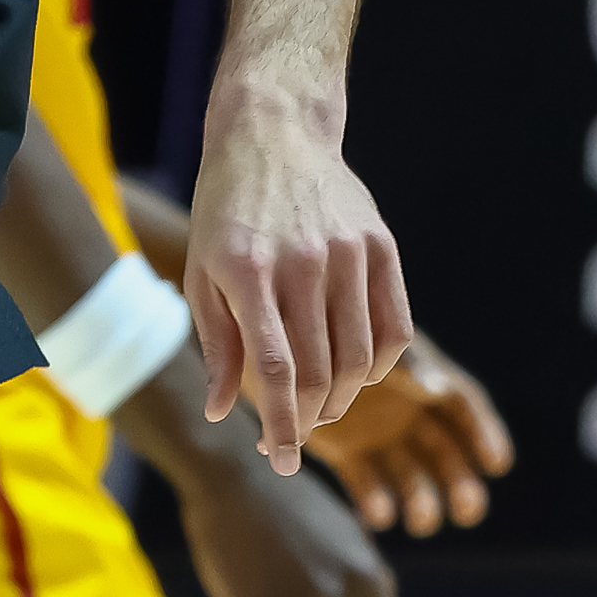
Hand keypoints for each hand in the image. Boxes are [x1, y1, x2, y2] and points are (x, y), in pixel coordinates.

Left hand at [185, 91, 407, 475]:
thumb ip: (217, 344)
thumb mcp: (201, 273)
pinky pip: (395, 328)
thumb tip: (221, 412)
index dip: (281, 426)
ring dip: (344, 399)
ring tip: (321, 409)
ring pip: (361, 358)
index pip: (276, 370)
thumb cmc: (225, 212)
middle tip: (295, 439)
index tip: (279, 463)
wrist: (273, 134)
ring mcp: (349, 253)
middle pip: (322, 372)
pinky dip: (380, 366)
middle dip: (309, 420)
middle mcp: (303, 262)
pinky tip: (357, 375)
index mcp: (247, 271)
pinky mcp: (383, 247)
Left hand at [307, 331, 514, 536]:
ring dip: (421, 502)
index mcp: (420, 374)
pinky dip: (374, 502)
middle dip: (460, 484)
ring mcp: (376, 433)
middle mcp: (405, 409)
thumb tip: (433, 386)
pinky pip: (366, 483)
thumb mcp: (367, 338)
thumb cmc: (326, 327)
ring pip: (411, 475)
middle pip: (446, 452)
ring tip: (420, 522)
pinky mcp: (344, 452)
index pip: (464, 407)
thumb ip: (401, 362)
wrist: (276, 341)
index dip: (484, 435)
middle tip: (468, 511)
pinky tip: (377, 514)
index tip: (497, 464)